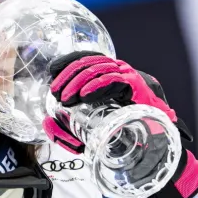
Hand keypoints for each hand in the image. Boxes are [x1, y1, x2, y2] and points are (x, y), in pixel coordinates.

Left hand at [43, 51, 182, 153]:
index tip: (52, 73)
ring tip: (66, 97)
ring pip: (97, 69)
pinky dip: (97, 86)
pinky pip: (112, 80)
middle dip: (67, 76)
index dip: (66, 63)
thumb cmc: (120, 131)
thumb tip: (46, 123)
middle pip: (87, 63)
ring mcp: (125, 75)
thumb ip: (66, 131)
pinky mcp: (134, 85)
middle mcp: (115, 70)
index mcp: (106, 74)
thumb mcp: (87, 133)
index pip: (84, 59)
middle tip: (56, 92)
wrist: (151, 138)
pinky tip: (85, 95)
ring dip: (78, 82)